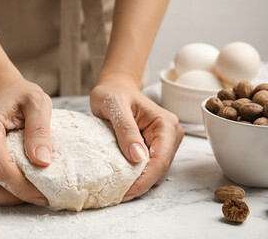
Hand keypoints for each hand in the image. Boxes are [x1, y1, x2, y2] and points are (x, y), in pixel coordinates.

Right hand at [0, 77, 52, 205]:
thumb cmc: (18, 94)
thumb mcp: (37, 102)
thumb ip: (40, 130)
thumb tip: (42, 162)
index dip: (21, 187)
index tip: (43, 195)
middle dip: (13, 197)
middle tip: (38, 198)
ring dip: (6, 196)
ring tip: (31, 192)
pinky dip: (0, 188)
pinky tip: (19, 184)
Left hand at [90, 76, 183, 201]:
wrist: (114, 88)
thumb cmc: (113, 93)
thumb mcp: (115, 107)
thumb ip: (126, 130)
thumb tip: (138, 158)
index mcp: (165, 124)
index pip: (160, 159)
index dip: (144, 179)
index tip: (126, 191)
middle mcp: (170, 134)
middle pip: (160, 168)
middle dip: (141, 184)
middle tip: (118, 195)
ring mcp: (164, 142)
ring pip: (156, 170)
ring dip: (139, 182)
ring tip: (118, 190)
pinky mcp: (154, 146)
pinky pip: (149, 166)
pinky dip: (137, 175)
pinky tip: (122, 180)